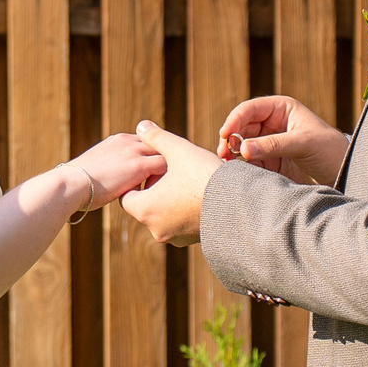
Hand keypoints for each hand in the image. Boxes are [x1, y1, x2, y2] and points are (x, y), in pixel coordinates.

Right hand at [63, 132, 166, 212]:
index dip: (153, 157)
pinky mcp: (140, 165)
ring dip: (170, 169)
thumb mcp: (94, 170)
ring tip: (172, 187)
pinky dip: (169, 178)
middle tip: (172, 179)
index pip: (145, 143)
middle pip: (159, 145)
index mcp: (118, 140)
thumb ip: (108, 171)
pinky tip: (167, 193)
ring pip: (166, 153)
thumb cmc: (76, 184)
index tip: (157, 173)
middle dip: (166, 160)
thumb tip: (108, 184)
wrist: (70, 184)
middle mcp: (128, 141)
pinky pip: (165, 167)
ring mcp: (135, 151)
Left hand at [118, 122, 220, 245]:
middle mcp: (156, 229)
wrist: (240, 202)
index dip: (139, 180)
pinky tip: (201, 194)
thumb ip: (156, 138)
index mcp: (144, 210)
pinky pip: (183, 224)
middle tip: (171, 172)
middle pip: (147, 206)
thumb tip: (141, 125)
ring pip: (165, 215)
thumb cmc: (204, 175)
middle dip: (156, 189)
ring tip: (188, 181)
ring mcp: (176, 238)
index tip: (152, 168)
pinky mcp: (194, 241)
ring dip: (171, 200)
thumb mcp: (178, 150)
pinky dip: (186, 211)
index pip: (127, 197)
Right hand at [217, 95, 348, 186]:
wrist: (344, 173)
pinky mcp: (270, 161)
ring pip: (243, 144)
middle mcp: (273, 123)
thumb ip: (274, 145)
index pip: (251, 109)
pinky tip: (238, 172)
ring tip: (227, 164)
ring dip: (233, 153)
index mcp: (282, 109)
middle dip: (231, 138)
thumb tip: (243, 149)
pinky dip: (242, 165)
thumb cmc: (329, 150)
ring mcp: (270, 142)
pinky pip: (250, 161)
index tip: (225, 134)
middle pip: (242, 127)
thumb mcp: (303, 144)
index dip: (235, 119)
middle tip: (223, 153)